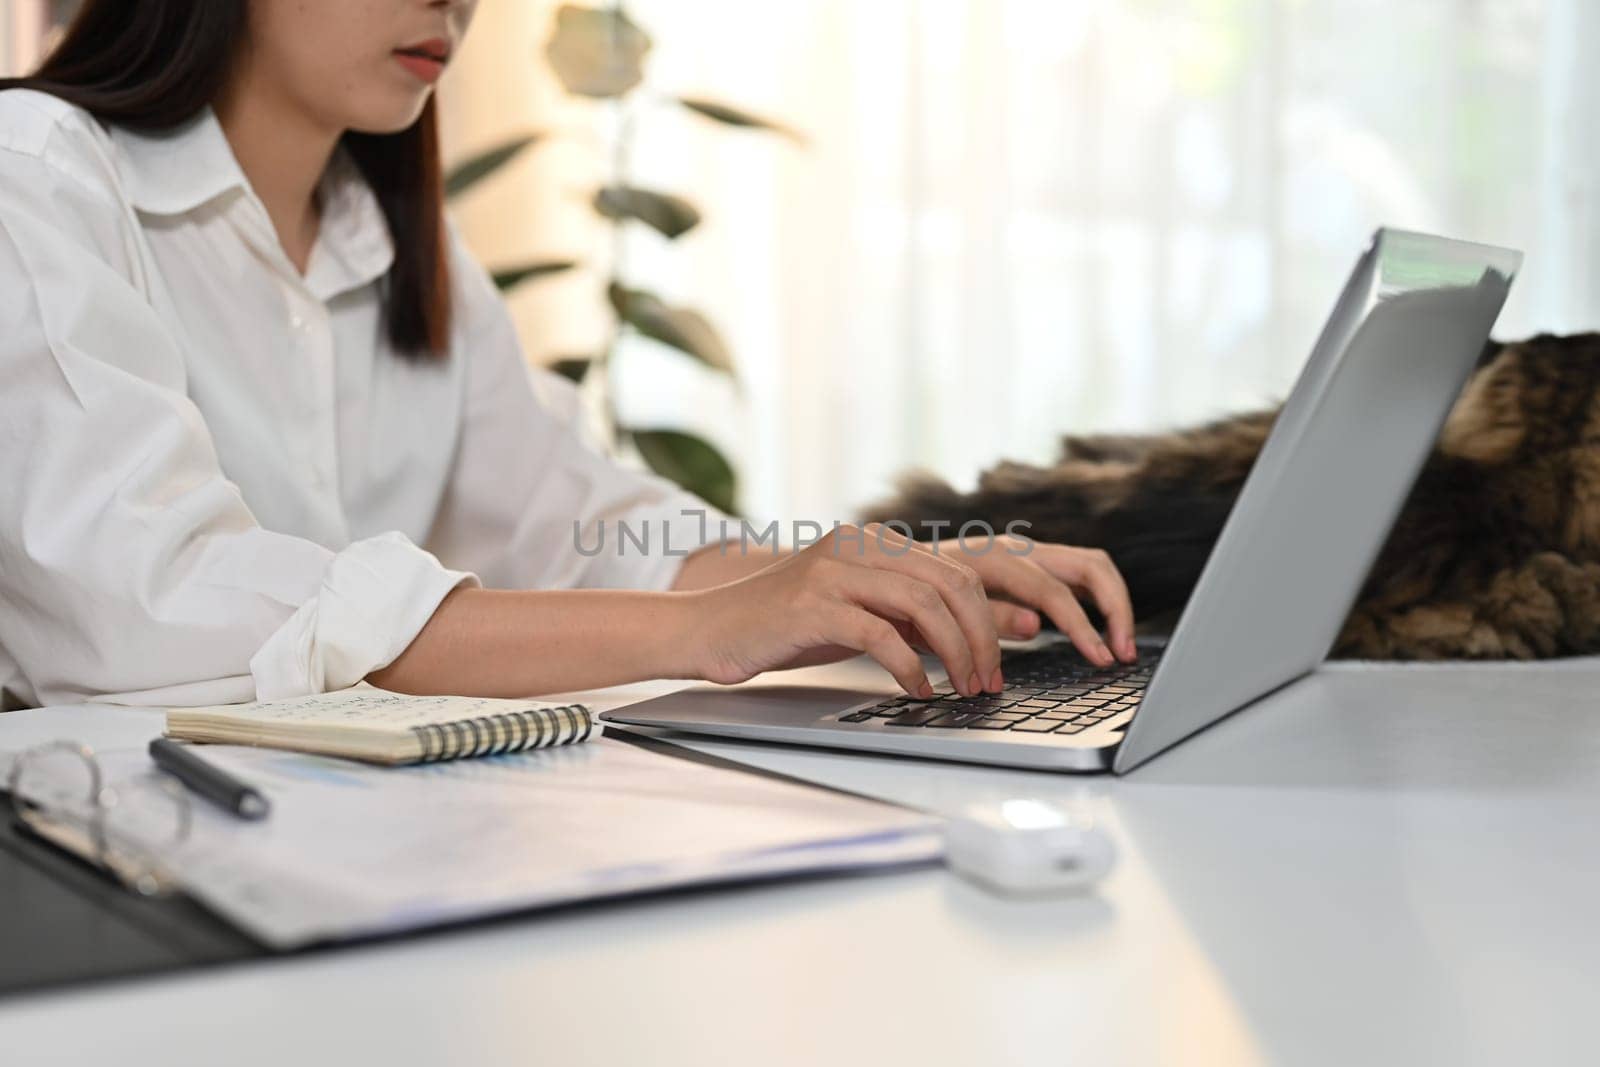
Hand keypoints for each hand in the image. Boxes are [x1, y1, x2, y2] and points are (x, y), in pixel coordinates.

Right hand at [679, 523, 1135, 697]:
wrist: (711, 629)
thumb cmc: (791, 628)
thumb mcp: (868, 617)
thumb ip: (929, 618)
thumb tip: (1016, 623)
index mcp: (880, 545)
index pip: (962, 570)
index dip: (995, 618)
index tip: (1005, 665)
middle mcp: (862, 546)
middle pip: (953, 584)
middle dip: (984, 638)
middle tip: (989, 685)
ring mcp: (836, 570)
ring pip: (924, 603)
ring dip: (955, 655)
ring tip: (963, 691)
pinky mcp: (812, 602)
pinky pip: (879, 632)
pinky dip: (908, 667)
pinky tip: (916, 693)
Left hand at [927, 528, 1137, 664]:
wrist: (884, 574)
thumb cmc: (907, 598)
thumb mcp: (936, 614)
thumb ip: (987, 618)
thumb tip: (1035, 624)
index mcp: (993, 558)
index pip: (1053, 590)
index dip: (1082, 627)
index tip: (1100, 659)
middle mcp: (1016, 549)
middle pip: (1089, 566)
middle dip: (1115, 609)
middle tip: (1123, 653)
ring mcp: (1025, 553)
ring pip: (1090, 566)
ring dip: (1113, 604)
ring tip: (1121, 646)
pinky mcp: (1029, 565)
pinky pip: (1076, 575)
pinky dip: (1097, 600)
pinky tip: (1100, 631)